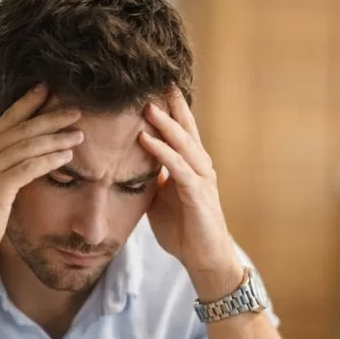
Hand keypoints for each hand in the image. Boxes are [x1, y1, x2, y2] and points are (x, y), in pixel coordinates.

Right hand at [0, 85, 83, 268]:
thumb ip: (0, 161)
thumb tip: (18, 150)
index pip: (9, 117)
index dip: (29, 101)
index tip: (48, 88)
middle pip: (23, 127)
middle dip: (51, 117)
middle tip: (77, 110)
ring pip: (29, 145)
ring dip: (57, 138)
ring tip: (79, 134)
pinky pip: (29, 167)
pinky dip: (50, 160)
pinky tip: (68, 157)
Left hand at [138, 88, 243, 300]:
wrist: (203, 258)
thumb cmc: (183, 229)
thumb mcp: (162, 198)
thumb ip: (154, 177)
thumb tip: (136, 162)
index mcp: (192, 165)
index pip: (181, 130)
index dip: (170, 108)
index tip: (154, 85)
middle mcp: (200, 166)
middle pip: (186, 128)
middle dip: (171, 105)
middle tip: (156, 79)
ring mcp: (201, 179)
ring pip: (183, 143)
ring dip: (165, 124)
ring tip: (147, 105)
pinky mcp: (197, 195)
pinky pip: (178, 168)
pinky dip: (162, 152)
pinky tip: (146, 140)